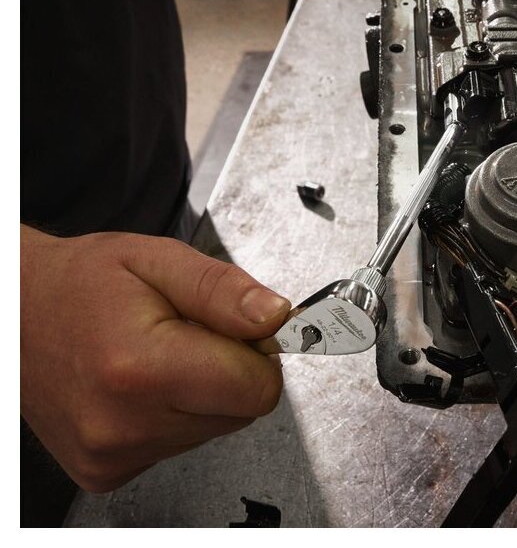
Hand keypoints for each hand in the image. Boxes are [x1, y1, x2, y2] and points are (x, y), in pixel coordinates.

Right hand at [21, 225, 289, 491]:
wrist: (13, 315)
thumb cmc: (79, 283)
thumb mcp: (157, 260)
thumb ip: (224, 291)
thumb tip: (276, 318)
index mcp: (141, 368)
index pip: (258, 389)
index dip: (259, 352)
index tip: (238, 329)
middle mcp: (124, 424)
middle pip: (241, 412)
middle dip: (229, 368)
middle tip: (186, 334)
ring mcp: (113, 454)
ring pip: (215, 428)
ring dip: (201, 391)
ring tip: (157, 356)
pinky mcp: (107, 470)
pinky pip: (181, 443)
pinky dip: (174, 413)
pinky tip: (140, 384)